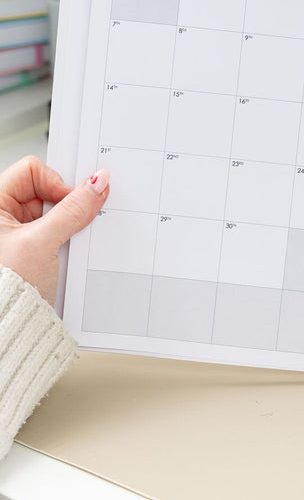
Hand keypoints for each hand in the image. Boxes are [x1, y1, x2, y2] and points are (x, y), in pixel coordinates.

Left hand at [0, 156, 109, 305]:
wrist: (9, 328)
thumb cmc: (5, 290)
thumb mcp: (42, 243)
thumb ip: (73, 210)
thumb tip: (98, 183)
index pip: (33, 171)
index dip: (56, 183)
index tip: (72, 203)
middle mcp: (3, 215)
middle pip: (47, 189)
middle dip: (67, 205)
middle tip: (71, 224)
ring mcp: (18, 231)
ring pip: (56, 210)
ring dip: (68, 224)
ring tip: (62, 245)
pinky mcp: (32, 247)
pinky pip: (58, 229)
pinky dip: (67, 237)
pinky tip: (64, 253)